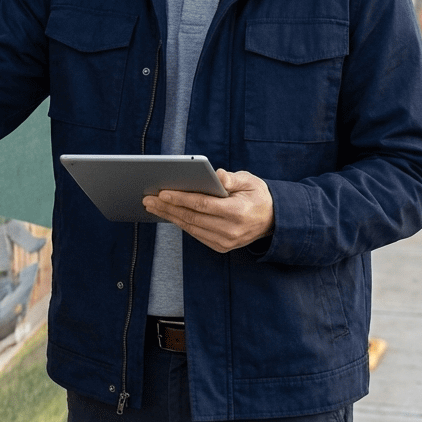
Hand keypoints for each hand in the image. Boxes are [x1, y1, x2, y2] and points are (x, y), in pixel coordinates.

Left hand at [142, 169, 273, 253]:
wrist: (272, 220)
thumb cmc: (258, 196)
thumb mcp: (250, 181)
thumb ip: (233, 178)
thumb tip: (217, 175)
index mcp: (238, 211)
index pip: (203, 205)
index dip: (181, 199)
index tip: (162, 193)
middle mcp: (231, 230)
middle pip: (192, 218)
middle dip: (167, 208)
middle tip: (148, 199)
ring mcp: (226, 241)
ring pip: (191, 228)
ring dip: (169, 217)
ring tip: (153, 206)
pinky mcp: (221, 247)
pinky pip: (196, 234)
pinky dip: (181, 223)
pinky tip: (168, 214)